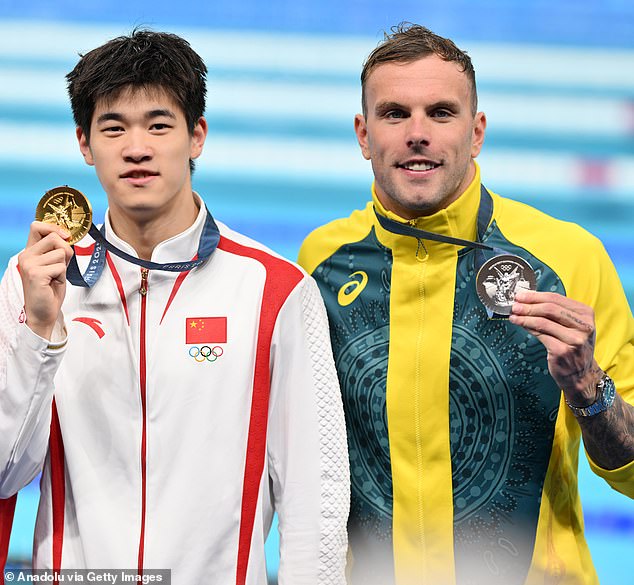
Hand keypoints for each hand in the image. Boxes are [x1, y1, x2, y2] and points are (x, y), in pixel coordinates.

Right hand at [17, 221, 73, 339]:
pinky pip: (61, 266)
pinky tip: (53, 283)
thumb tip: (68, 237)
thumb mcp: (54, 265)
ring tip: (55, 278)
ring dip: (64, 267)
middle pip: (54, 237)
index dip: (54, 227)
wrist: (43, 312)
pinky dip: (62, 276)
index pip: (37, 226)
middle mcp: (26, 255)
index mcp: (29, 251)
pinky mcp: (36, 273)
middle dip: (66, 251)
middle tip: (61, 267)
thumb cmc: (49, 290)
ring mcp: (29, 264)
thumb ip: (58, 251)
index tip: (65, 236)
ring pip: (61, 253)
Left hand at [509, 290, 601, 404]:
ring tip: (513, 315)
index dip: (535, 296)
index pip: (556, 298)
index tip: (521, 295)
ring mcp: (574, 339)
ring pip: (543, 322)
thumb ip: (555, 312)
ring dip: (525, 317)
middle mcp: (583, 326)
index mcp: (586, 314)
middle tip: (514, 305)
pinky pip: (540, 335)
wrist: (581, 374)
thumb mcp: (571, 326)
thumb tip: (527, 300)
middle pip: (549, 309)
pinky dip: (528, 327)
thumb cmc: (572, 346)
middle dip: (528, 305)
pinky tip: (520, 324)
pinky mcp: (563, 351)